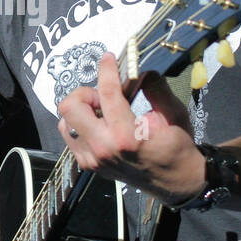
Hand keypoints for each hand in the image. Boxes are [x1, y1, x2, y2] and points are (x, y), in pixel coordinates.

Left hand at [56, 52, 204, 202]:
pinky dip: (80, 124)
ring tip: (102, 111)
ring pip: (64, 121)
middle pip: (70, 106)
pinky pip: (69, 136)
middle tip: (104, 95)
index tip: (109, 58)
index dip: (107, 69)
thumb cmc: (176, 147)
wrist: (175, 182)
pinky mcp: (88, 165)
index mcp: (126, 136)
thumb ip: (155, 88)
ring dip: (81, 110)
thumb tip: (141, 67)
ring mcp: (92, 159)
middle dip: (86, 93)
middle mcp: (103, 148)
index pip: (106, 93)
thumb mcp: (173, 114)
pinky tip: (99, 124)